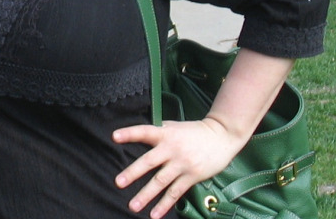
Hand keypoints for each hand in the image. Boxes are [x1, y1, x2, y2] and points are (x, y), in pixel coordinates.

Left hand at [112, 117, 246, 218]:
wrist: (221, 136)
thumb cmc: (195, 131)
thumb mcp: (175, 126)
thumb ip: (160, 130)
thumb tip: (142, 133)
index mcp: (165, 134)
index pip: (144, 131)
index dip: (129, 134)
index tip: (114, 137)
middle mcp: (172, 149)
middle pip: (149, 162)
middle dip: (132, 173)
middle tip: (118, 182)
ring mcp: (182, 164)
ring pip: (160, 181)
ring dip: (146, 195)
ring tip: (132, 206)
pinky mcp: (192, 176)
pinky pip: (175, 192)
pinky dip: (164, 205)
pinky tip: (154, 214)